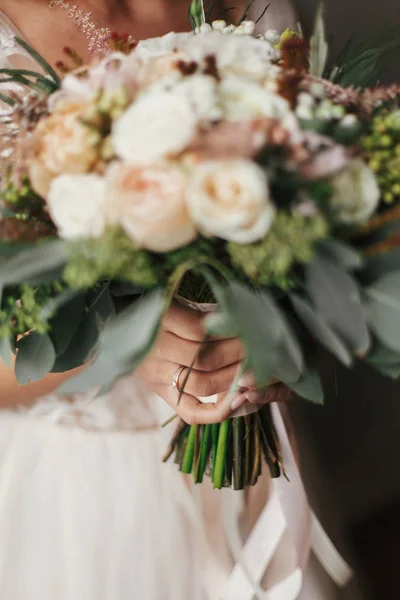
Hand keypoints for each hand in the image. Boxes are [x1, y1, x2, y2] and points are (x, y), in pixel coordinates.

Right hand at [136, 301, 291, 423]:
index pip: (201, 332)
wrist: (114, 324)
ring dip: (234, 378)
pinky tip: (238, 402)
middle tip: (262, 349)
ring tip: (256, 370)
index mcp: (158, 321)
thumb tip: (242, 319)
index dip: (231, 332)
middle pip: (204, 360)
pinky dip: (216, 412)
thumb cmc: (152, 306)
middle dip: (238, 355)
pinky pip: (190, 411)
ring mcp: (156, 375)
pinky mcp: (160, 392)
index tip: (252, 328)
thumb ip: (203, 312)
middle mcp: (155, 350)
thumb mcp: (173, 299)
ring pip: (201, 384)